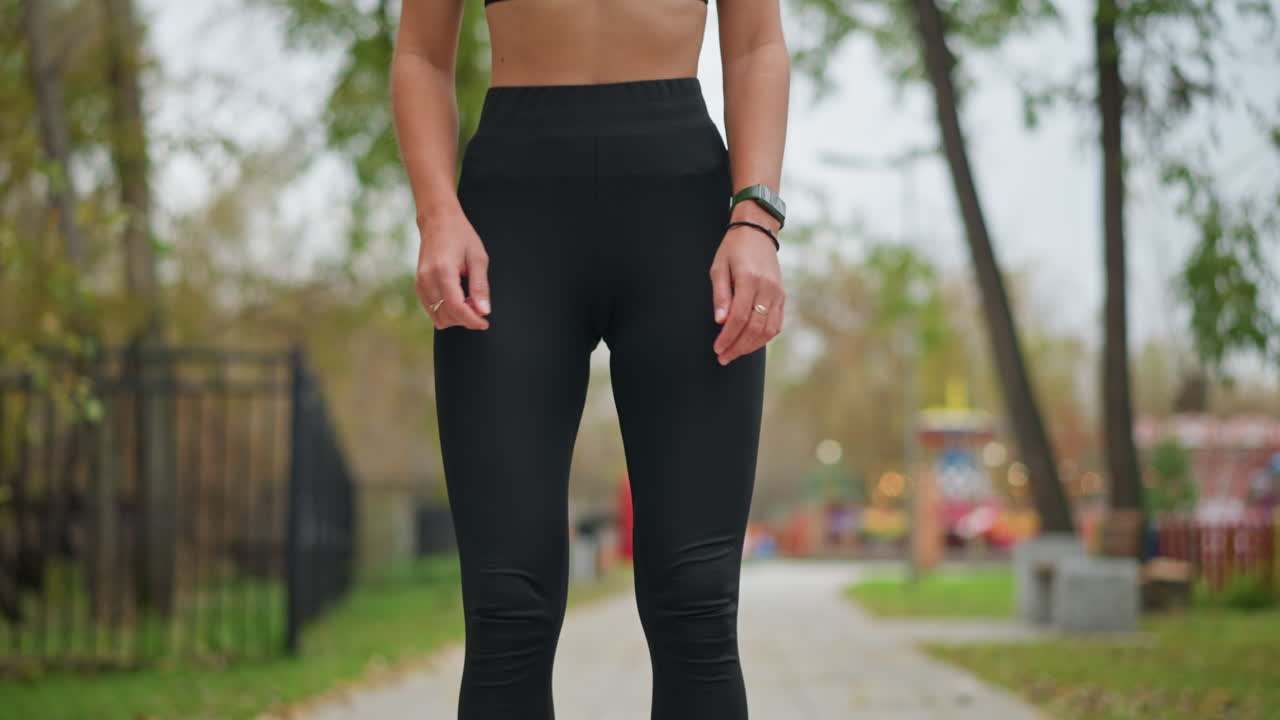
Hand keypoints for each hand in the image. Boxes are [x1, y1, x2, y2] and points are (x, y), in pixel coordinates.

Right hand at [415, 208, 490, 329]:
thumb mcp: (478, 258)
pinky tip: (458, 299)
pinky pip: (431, 310)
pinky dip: (446, 311)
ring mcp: (420, 283)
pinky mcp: (418, 286)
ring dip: (456, 316)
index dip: (472, 320)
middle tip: (479, 305)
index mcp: (443, 271)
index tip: (485, 323)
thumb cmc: (460, 235)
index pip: (456, 307)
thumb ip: (480, 286)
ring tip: (469, 300)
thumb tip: (483, 311)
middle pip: (446, 315)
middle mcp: (427, 279)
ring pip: (438, 317)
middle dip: (465, 318)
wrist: (438, 221)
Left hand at [710, 223, 783, 364]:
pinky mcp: (782, 296)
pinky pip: (776, 324)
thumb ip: (720, 295)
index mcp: (750, 279)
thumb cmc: (733, 249)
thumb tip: (720, 322)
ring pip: (768, 330)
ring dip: (751, 346)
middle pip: (755, 327)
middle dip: (738, 346)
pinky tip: (749, 343)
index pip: (739, 317)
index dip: (727, 337)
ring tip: (734, 353)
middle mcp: (767, 288)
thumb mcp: (719, 267)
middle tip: (723, 357)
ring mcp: (778, 293)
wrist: (757, 232)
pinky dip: (763, 338)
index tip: (717, 348)